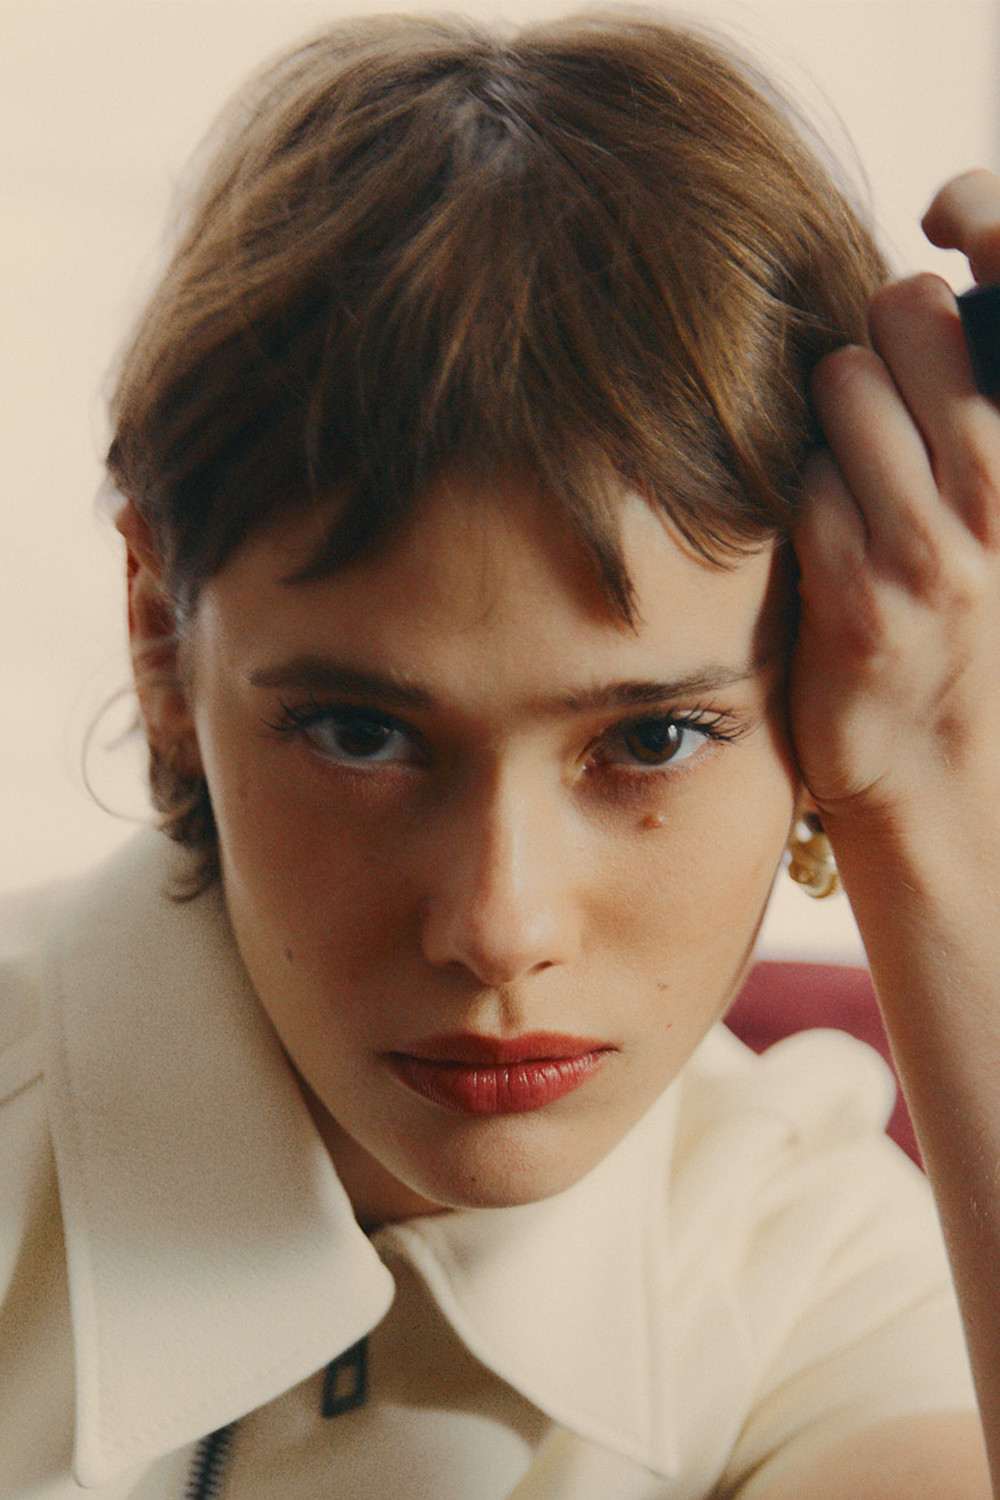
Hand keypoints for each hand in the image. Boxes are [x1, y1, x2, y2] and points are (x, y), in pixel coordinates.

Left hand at [788, 171, 999, 846]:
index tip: (947, 212)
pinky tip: (823, 539)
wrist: (950, 781)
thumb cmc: (968, 630)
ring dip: (827, 421)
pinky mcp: (858, 593)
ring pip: (842, 386)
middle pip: (908, 312)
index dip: (987, 212)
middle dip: (876, 338)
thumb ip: (963, 412)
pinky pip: (798, 484)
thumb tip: (912, 296)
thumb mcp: (999, 516)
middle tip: (878, 395)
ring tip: (851, 476)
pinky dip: (798, 497)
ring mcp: (935, 541)